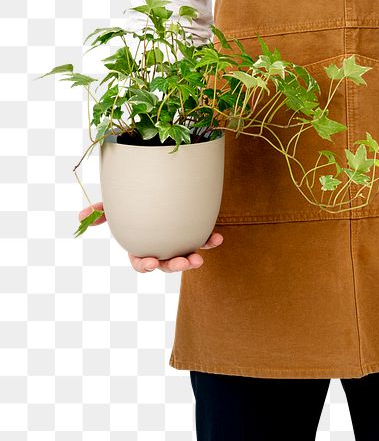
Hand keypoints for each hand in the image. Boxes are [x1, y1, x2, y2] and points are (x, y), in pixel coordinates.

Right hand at [78, 201, 223, 272]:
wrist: (165, 189)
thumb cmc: (136, 201)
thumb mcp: (118, 204)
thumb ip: (102, 210)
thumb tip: (81, 216)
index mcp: (142, 245)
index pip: (141, 261)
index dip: (144, 264)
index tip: (148, 262)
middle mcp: (161, 247)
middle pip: (166, 264)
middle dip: (174, 266)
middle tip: (184, 262)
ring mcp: (178, 242)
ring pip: (185, 257)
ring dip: (192, 259)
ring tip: (199, 258)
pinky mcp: (194, 233)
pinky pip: (204, 241)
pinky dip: (210, 241)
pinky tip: (218, 238)